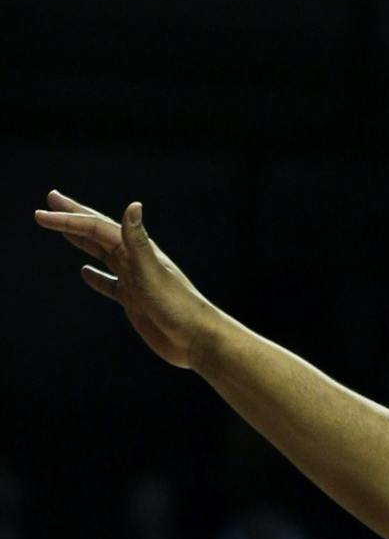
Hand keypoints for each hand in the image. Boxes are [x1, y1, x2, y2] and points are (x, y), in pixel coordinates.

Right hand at [34, 191, 224, 368]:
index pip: (96, 228)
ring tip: (63, 228)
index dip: (68, 219)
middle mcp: (135, 261)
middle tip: (51, 200)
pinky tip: (85, 273)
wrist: (196, 339)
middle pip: (98, 233)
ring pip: (102, 254)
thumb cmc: (178, 306)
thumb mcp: (151, 272)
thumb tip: (133, 205)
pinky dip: (95, 277)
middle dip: (73, 217)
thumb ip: (138, 242)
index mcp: (137, 251)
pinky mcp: (134, 301)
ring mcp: (134, 280)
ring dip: (81, 240)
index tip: (41, 213)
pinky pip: (110, 284)